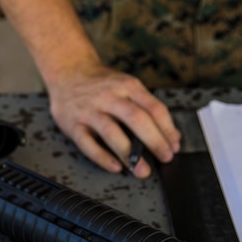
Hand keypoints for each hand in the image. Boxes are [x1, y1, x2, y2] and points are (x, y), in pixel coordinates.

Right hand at [46, 63, 181, 177]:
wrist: (67, 70)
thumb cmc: (101, 83)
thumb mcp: (127, 85)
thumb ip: (147, 106)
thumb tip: (171, 135)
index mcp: (127, 86)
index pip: (153, 108)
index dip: (167, 129)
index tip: (174, 146)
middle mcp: (109, 97)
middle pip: (136, 119)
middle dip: (154, 141)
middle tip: (166, 158)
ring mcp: (89, 110)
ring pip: (112, 132)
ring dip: (130, 154)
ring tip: (142, 170)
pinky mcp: (73, 124)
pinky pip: (88, 144)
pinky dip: (102, 158)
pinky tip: (116, 167)